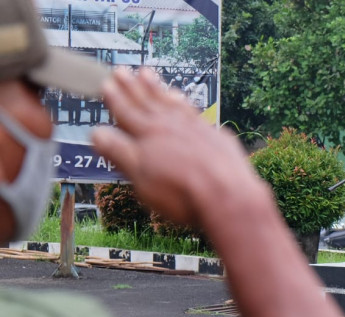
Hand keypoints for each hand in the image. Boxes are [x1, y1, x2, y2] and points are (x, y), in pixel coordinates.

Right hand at [92, 68, 260, 225]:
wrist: (228, 197)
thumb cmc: (182, 192)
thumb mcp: (140, 177)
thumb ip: (119, 153)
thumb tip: (96, 133)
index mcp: (149, 135)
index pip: (126, 112)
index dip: (115, 98)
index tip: (106, 84)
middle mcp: (172, 126)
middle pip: (148, 102)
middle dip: (132, 87)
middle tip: (122, 71)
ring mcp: (196, 128)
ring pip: (171, 103)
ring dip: (157, 89)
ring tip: (148, 74)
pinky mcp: (215, 137)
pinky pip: (194, 112)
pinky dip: (183, 103)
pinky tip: (182, 99)